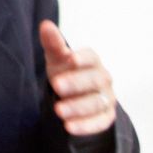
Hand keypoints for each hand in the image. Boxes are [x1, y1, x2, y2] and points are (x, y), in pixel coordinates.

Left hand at [41, 19, 114, 139]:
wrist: (75, 98)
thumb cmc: (67, 73)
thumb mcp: (57, 59)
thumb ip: (53, 44)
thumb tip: (45, 25)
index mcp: (92, 62)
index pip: (92, 58)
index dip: (82, 58)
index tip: (70, 58)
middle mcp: (103, 79)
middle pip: (95, 80)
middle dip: (76, 83)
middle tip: (57, 86)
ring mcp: (107, 99)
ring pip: (96, 103)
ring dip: (78, 107)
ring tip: (58, 111)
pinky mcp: (106, 118)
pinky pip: (99, 122)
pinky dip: (85, 126)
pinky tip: (69, 127)